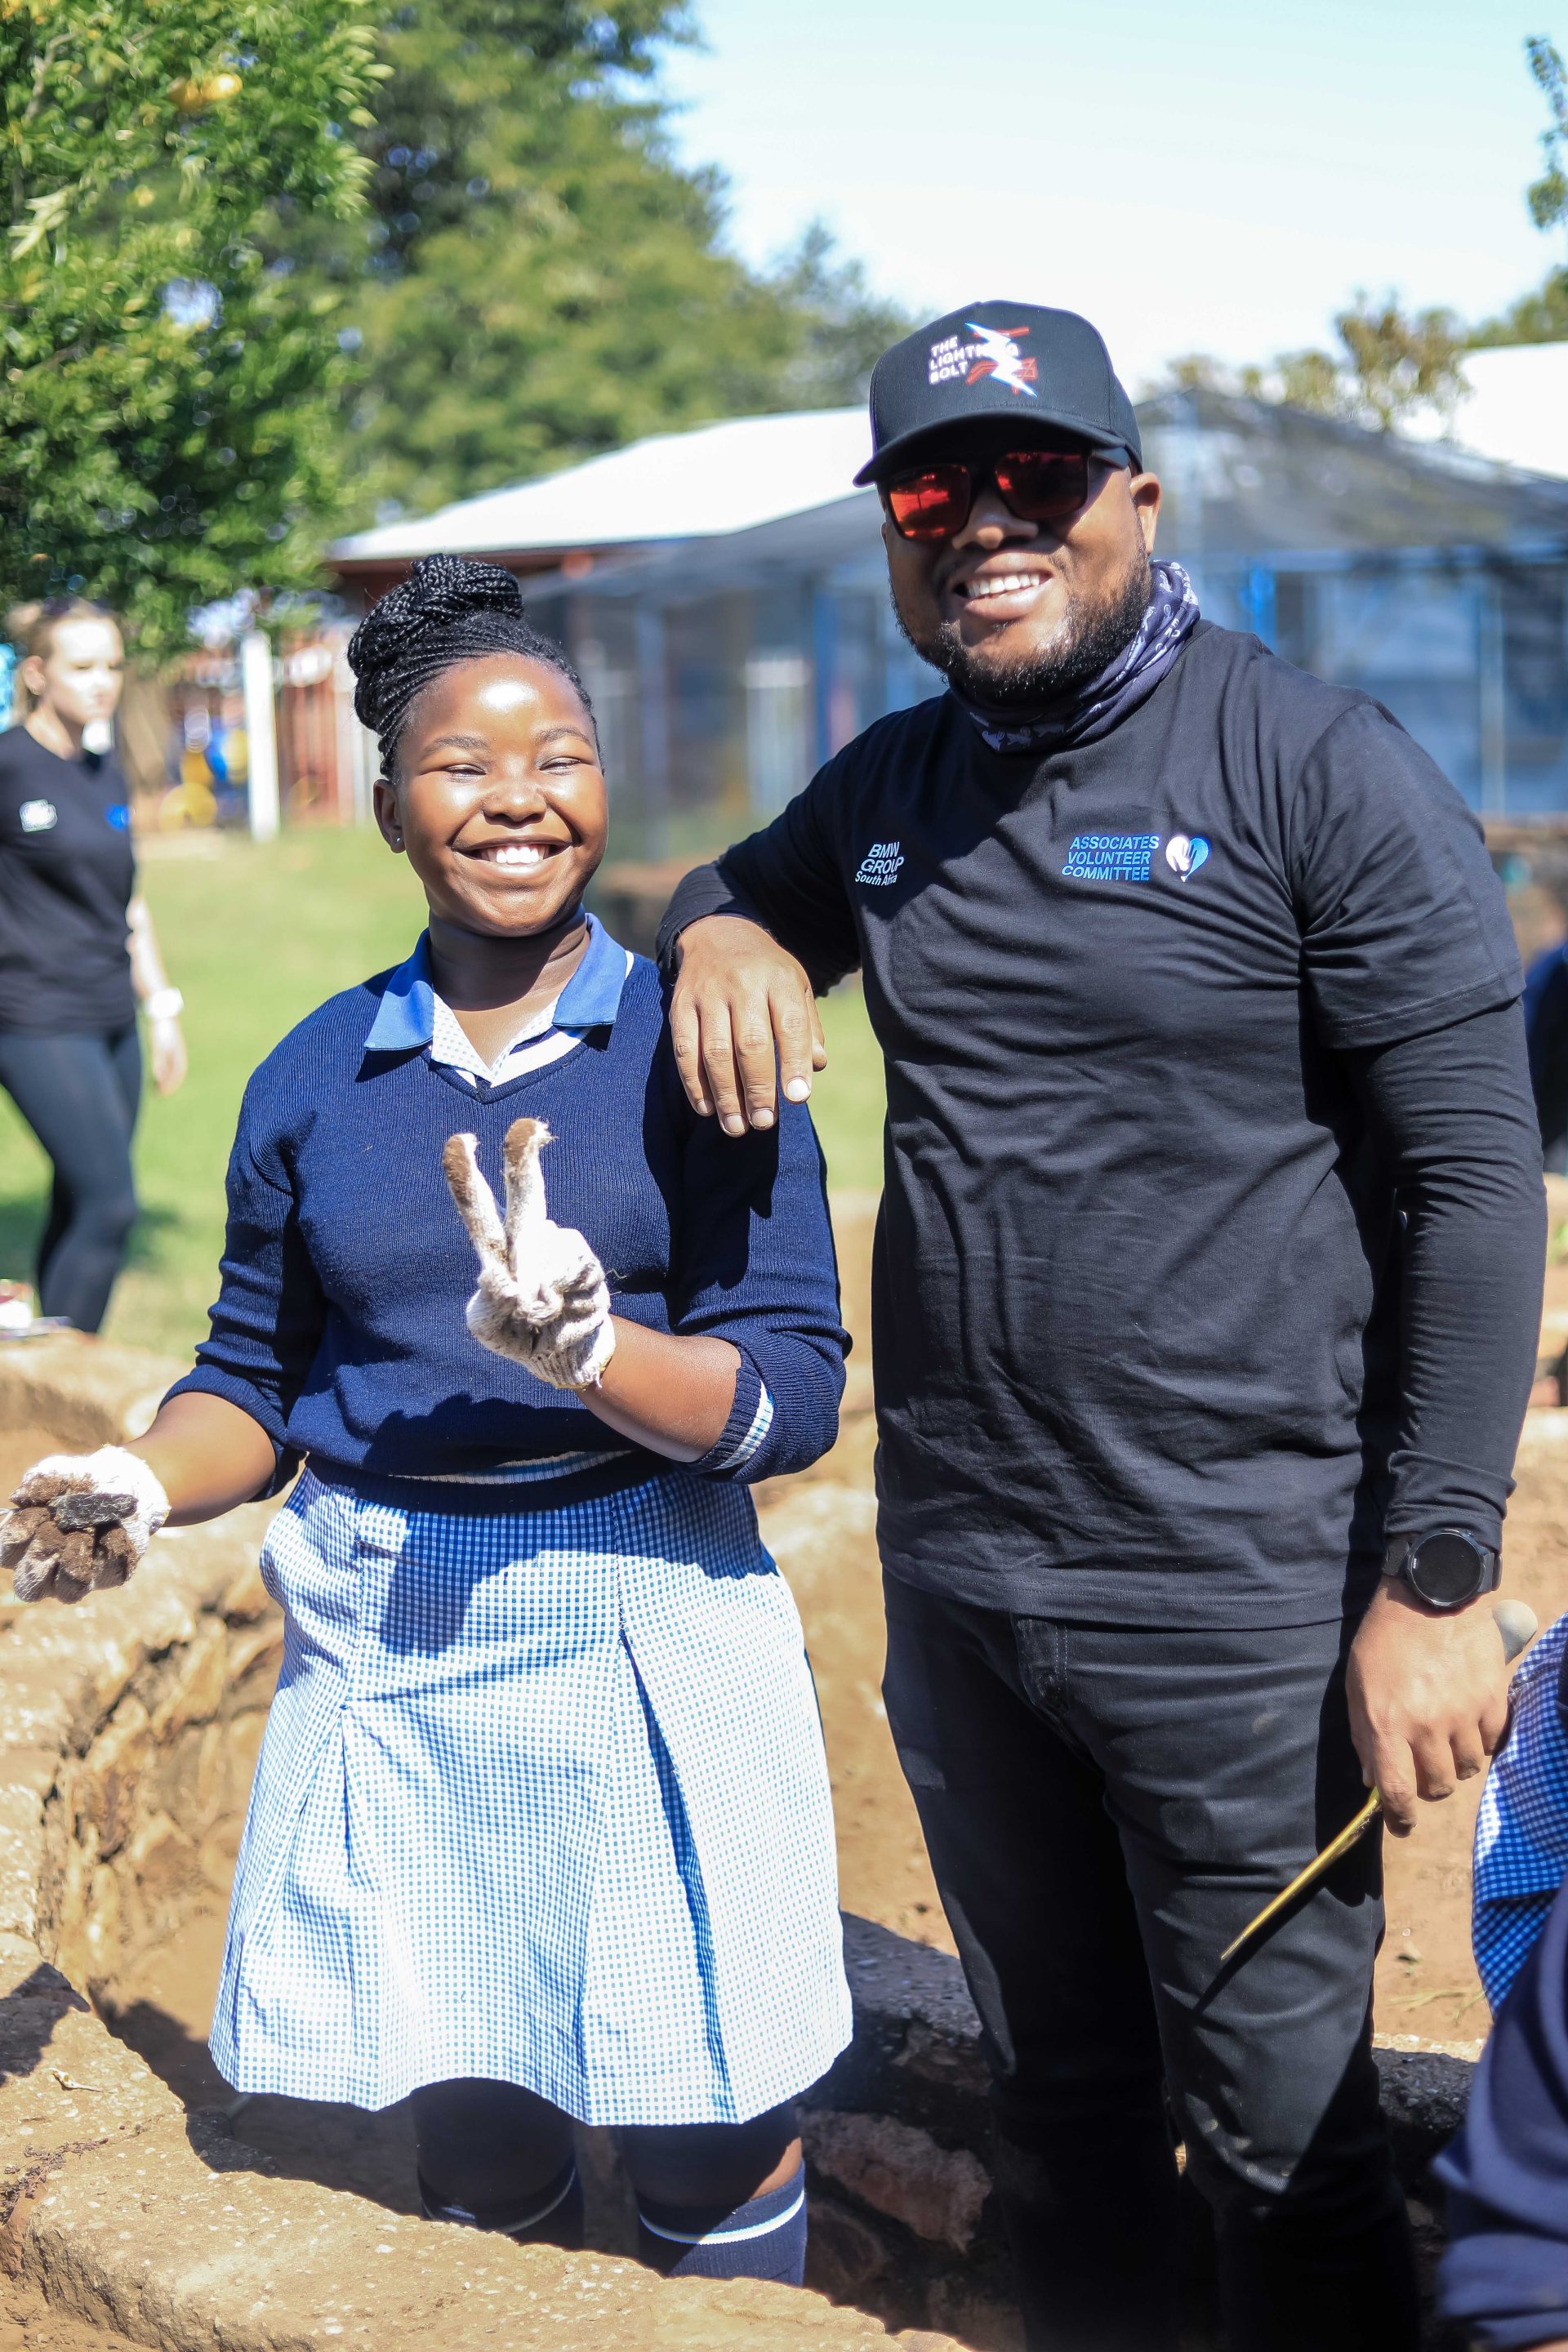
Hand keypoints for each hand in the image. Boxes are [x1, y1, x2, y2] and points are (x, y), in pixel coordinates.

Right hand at [1, 1446, 169, 1604]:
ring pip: (68, 1591)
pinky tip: (115, 1527)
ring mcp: (78, 1576)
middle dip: (43, 1556)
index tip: (40, 1513)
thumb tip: (19, 1497)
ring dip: (76, 1559)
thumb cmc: (78, 1481)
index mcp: (24, 1544)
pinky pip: (108, 1573)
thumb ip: (39, 1483)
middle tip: (57, 1529)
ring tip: (87, 1532)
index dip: (17, 1537)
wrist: (123, 1481)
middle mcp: (46, 1568)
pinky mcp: (110, 1574)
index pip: (6, 1555)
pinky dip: (112, 1547)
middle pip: (29, 1587)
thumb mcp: (58, 1473)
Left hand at [149, 1016, 186, 1095]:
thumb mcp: (159, 1046)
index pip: (179, 1073)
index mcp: (179, 1054)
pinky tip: (157, 1071)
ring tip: (158, 1085)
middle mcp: (179, 1052)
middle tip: (161, 1093)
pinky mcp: (169, 1044)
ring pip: (173, 1067)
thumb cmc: (161, 1029)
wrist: (162, 1011)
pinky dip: (165, 1069)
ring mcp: (175, 1048)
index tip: (163, 1093)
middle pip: (177, 1071)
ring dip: (167, 1077)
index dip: (172, 1084)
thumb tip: (159, 1077)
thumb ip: (159, 1061)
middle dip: (170, 1083)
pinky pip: (169, 1061)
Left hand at [442, 1116, 614, 1390]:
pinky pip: (566, 1269)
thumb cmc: (516, 1332)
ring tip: (536, 1312)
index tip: (459, 1142)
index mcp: (495, 1247)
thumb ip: (488, 1303)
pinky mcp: (584, 1263)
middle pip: (526, 1194)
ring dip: (534, 1289)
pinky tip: (559, 1306)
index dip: (466, 1175)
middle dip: (523, 1159)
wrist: (563, 1354)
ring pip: (543, 1247)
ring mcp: (559, 1248)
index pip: (478, 1206)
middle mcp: (528, 1238)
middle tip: (524, 1126)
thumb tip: (502, 1277)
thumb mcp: (486, 1327)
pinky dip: (557, 1292)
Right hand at [670, 915, 825, 1134]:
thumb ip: (807, 1026)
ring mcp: (707, 995)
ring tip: (736, 1127)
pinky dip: (694, 1083)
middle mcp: (742, 985)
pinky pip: (684, 1049)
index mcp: (778, 980)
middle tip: (764, 1123)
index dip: (793, 1063)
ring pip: (714, 1051)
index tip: (798, 1098)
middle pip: (749, 1043)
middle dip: (757, 1088)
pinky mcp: (680, 1005)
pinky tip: (706, 1108)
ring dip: (725, 1095)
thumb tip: (816, 1067)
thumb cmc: (765, 971)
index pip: (790, 1025)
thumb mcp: (795, 985)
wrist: (717, 933)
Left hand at [1346, 1579, 1512, 1835]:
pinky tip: (1467, 1721)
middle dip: (1429, 1784)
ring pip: (1467, 1767)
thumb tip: (1372, 1778)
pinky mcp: (1491, 1700)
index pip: (1396, 1789)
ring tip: (1445, 1737)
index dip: (1400, 1817)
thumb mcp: (1358, 1683)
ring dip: (1455, 1762)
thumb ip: (1363, 1734)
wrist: (1431, 1594)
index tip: (1401, 1825)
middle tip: (1423, 1766)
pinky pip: (1491, 1742)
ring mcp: (1463, 1714)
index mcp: (1387, 1722)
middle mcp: (1427, 1725)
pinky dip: (1480, 1740)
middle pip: (1437, 1786)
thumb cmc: (1385, 1637)